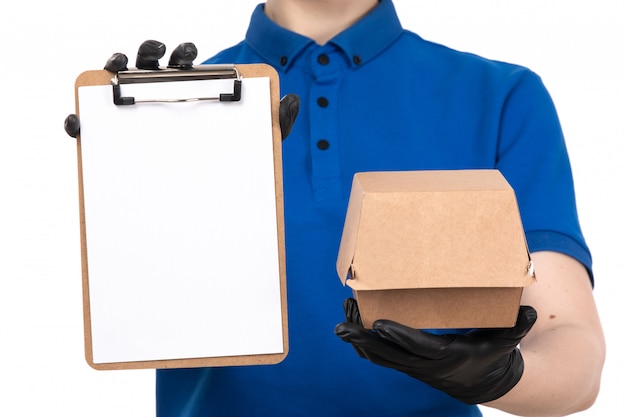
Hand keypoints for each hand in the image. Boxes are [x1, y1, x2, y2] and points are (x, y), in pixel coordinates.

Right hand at [64, 41, 298, 139]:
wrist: (204, 197)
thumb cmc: (224, 157)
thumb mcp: (251, 141)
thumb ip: (272, 122)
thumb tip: (291, 101)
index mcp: (188, 92)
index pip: (182, 65)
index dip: (181, 53)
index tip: (188, 51)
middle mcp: (159, 99)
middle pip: (148, 68)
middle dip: (149, 55)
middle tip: (157, 56)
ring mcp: (133, 117)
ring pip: (116, 87)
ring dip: (113, 73)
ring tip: (116, 72)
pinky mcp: (111, 140)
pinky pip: (91, 128)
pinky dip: (80, 122)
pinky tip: (78, 123)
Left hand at [334, 298, 536, 403]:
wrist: (482, 382)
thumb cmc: (492, 354)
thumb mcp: (506, 341)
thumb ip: (516, 327)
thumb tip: (529, 311)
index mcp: (448, 357)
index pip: (420, 347)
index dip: (400, 337)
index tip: (379, 324)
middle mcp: (426, 365)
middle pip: (389, 355)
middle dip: (364, 339)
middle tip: (342, 324)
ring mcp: (413, 367)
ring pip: (379, 357)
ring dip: (358, 340)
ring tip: (342, 321)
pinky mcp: (406, 365)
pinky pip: (380, 357)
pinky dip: (363, 344)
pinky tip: (351, 329)